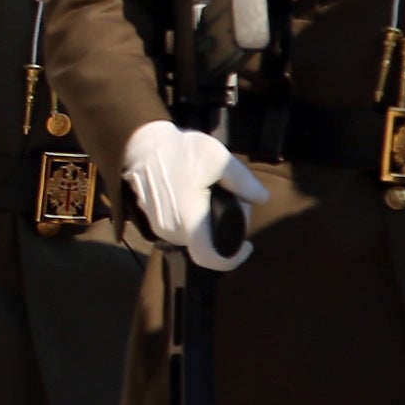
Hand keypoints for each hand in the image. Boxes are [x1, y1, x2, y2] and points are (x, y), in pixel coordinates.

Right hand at [121, 121, 264, 271]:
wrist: (141, 145)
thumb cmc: (180, 151)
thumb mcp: (218, 160)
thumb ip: (244, 182)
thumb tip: (263, 199)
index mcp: (189, 221)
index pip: (212, 258)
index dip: (234, 259)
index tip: (247, 246)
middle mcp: (172, 231)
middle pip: (206, 244)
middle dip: (226, 231)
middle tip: (235, 202)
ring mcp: (159, 227)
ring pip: (193, 237)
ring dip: (208, 224)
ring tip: (216, 196)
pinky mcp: (152, 220)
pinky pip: (180, 229)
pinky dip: (193, 220)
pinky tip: (198, 197)